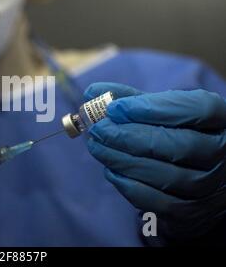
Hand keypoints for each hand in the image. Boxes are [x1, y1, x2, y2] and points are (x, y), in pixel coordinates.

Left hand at [84, 83, 225, 241]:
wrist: (200, 178)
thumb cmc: (177, 134)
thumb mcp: (162, 111)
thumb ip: (131, 99)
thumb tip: (92, 92)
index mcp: (221, 119)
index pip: (197, 109)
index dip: (154, 107)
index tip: (117, 107)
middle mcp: (223, 154)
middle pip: (178, 145)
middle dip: (129, 136)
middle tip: (99, 129)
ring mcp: (210, 187)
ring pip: (165, 176)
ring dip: (122, 160)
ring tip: (97, 147)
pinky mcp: (192, 213)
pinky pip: (159, 202)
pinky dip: (128, 185)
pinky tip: (111, 170)